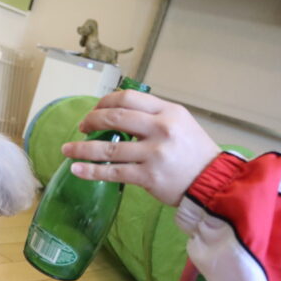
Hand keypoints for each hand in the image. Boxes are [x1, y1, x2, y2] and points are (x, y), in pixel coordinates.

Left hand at [61, 90, 220, 205]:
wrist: (214, 183)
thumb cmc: (194, 153)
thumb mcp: (180, 123)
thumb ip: (153, 117)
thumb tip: (117, 114)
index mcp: (168, 112)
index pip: (128, 98)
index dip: (105, 102)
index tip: (94, 110)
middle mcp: (161, 129)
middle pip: (114, 118)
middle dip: (91, 121)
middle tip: (81, 127)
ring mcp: (154, 153)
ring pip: (108, 148)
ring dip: (82, 148)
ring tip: (66, 149)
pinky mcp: (148, 176)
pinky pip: (112, 172)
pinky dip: (90, 171)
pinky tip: (76, 169)